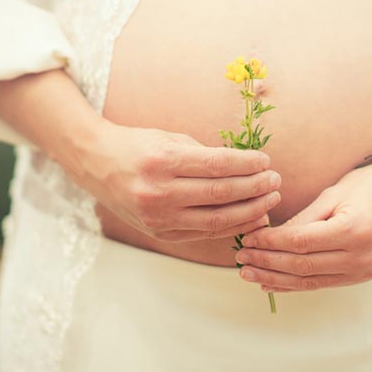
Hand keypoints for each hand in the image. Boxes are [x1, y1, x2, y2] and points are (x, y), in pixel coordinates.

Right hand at [69, 120, 281, 241]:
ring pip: (216, 220)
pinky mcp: (160, 233)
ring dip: (250, 211)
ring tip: (270, 201)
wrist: (96, 164)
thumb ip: (205, 154)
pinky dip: (232, 227)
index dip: (247, 165)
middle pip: (220, 194)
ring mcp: (158, 217)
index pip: (217, 166)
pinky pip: (204, 232)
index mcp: (163, 162)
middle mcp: (159, 192)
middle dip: (255, 189)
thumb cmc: (138, 145)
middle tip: (275, 181)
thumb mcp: (170, 138)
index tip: (266, 161)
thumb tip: (247, 166)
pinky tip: (251, 218)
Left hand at [233, 160, 371, 291]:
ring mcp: (365, 270)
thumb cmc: (368, 184)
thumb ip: (302, 220)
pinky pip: (324, 283)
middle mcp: (362, 256)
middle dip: (267, 263)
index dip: (269, 244)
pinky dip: (296, 284)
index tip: (247, 239)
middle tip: (240, 258)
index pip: (300, 243)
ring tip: (249, 274)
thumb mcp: (333, 194)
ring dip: (276, 279)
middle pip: (303, 266)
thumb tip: (268, 238)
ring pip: (311, 281)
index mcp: (353, 230)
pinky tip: (273, 282)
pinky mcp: (364, 275)